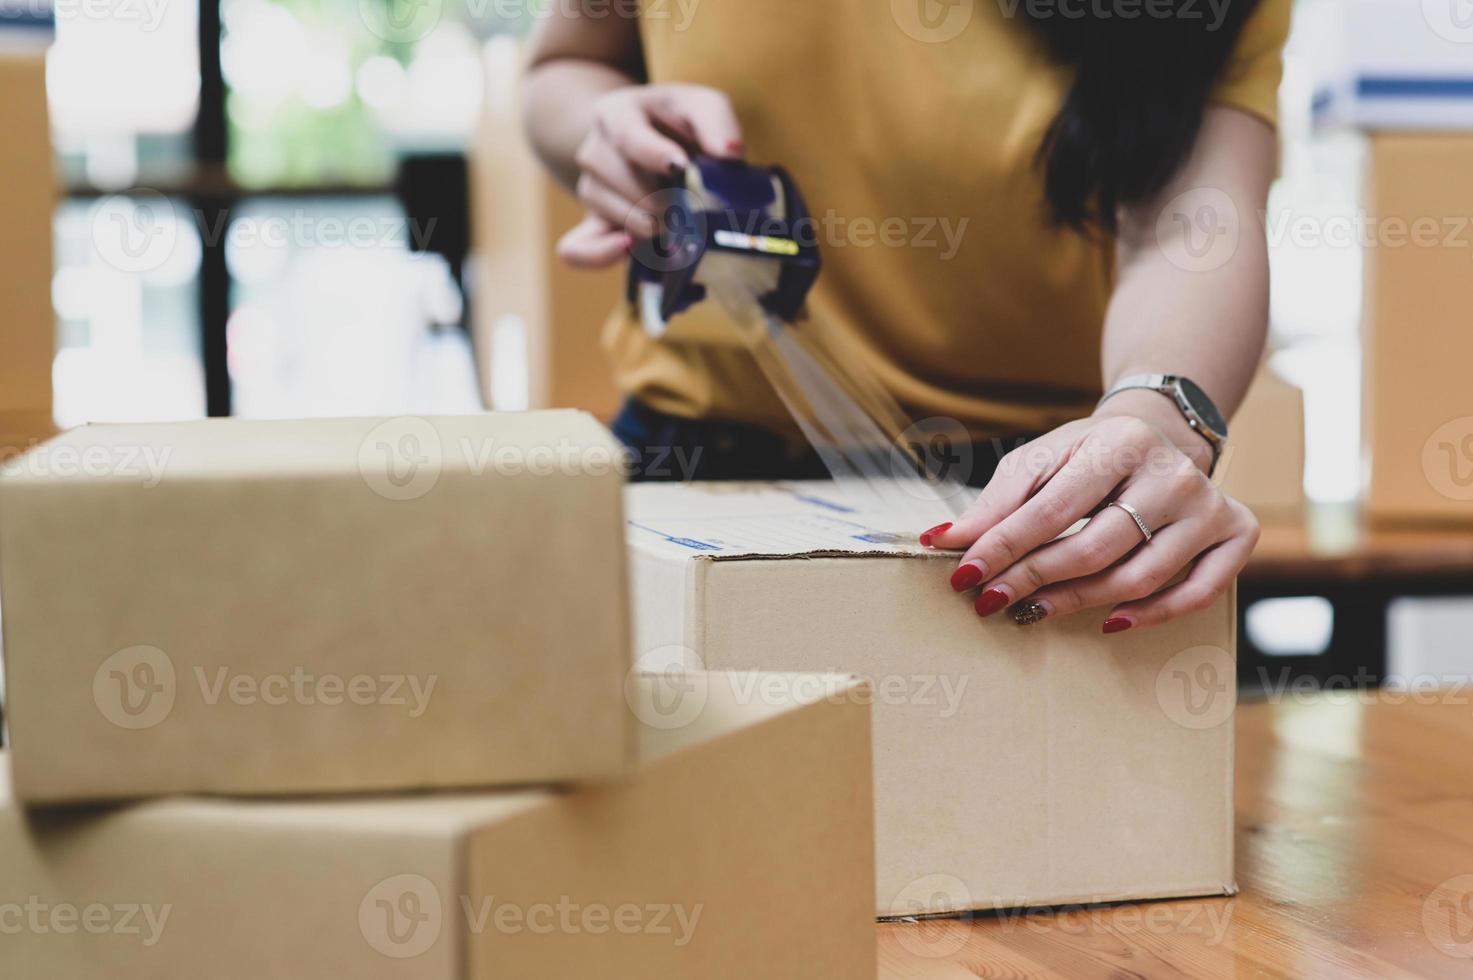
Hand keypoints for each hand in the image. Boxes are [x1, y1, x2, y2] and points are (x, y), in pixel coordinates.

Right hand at [557, 83, 743, 267]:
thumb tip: (728, 154)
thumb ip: (717, 123)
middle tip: (688, 206)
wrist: (654, 143)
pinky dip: (598, 255)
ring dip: (643, 222)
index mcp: (616, 113)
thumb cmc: (680, 124)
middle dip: (656, 196)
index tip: (680, 166)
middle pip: (614, 176)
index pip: (627, 134)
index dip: (653, 152)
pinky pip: (576, 247)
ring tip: (674, 223)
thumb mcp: (703, 107)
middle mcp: (594, 149)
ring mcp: (590, 188)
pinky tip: (630, 249)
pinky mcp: (592, 223)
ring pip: (604, 209)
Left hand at [921, 402, 1258, 633]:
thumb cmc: (1087, 455)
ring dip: (1078, 602)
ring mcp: (1209, 506)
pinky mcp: (1237, 533)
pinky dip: (1153, 615)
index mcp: (1121, 443)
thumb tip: (943, 541)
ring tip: (1033, 611)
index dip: (1004, 547)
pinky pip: (1198, 592)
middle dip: (1033, 579)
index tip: (963, 576)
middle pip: (1095, 548)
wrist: (1159, 433)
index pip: (1054, 508)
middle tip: (990, 602)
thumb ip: (996, 503)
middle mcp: (1173, 474)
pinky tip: (1108, 621)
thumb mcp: (1040, 461)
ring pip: (1140, 576)